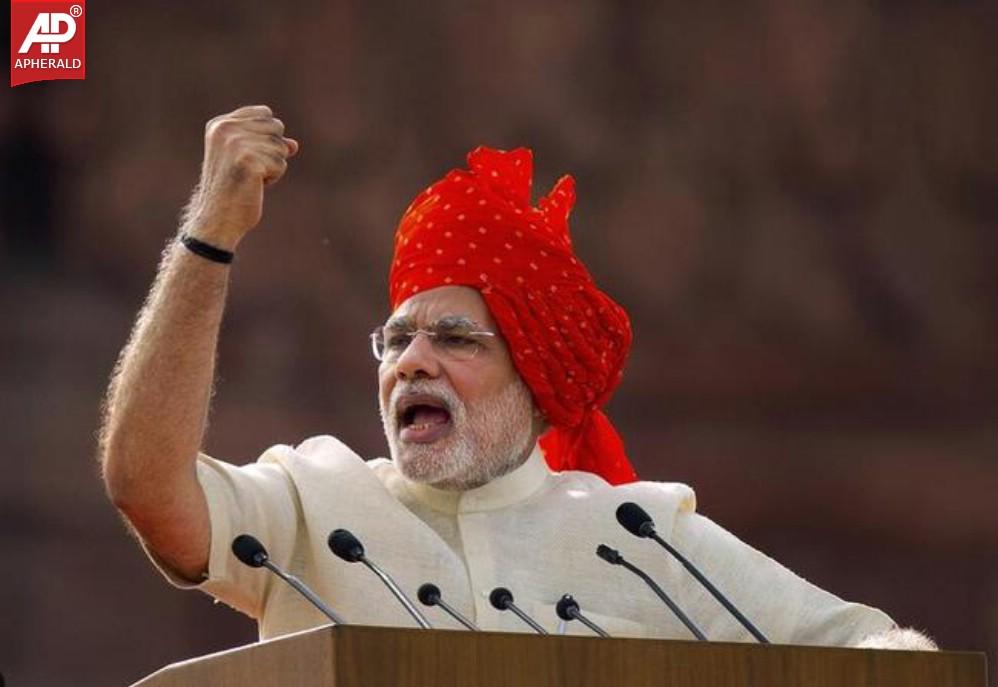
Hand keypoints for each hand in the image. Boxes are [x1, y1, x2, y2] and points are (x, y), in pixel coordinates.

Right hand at [183, 105, 298, 248]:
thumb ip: (269, 146)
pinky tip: (254, 186)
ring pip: (281, 147)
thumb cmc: (233, 190)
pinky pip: (281, 164)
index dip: (268, 137)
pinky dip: (273, 178)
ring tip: (250, 179)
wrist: (217, 218)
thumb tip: (294, 145)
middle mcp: (226, 129)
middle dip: (272, 151)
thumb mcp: (249, 161)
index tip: (248, 156)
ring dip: (272, 166)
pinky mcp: (249, 160)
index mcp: (220, 124)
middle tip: (249, 170)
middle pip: (276, 127)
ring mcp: (236, 143)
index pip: (265, 113)